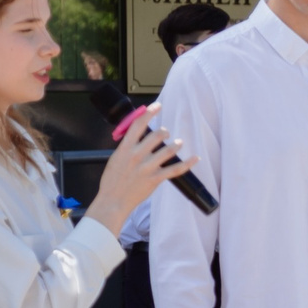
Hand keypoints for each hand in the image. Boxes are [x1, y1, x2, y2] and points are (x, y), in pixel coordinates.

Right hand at [89, 104, 194, 233]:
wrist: (112, 201)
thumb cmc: (112, 182)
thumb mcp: (114, 159)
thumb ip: (127, 148)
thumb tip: (136, 138)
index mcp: (124, 149)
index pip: (138, 125)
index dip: (149, 113)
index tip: (157, 106)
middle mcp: (136, 156)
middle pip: (156, 136)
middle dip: (164, 132)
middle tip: (166, 134)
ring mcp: (147, 167)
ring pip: (168, 150)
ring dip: (176, 144)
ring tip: (178, 143)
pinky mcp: (155, 179)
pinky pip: (175, 169)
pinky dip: (187, 163)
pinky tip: (195, 158)